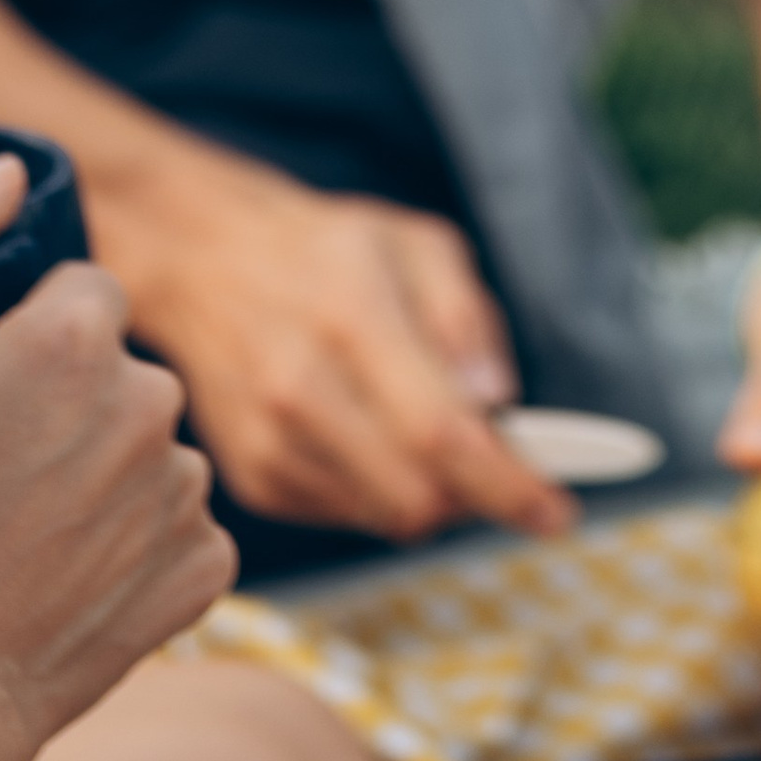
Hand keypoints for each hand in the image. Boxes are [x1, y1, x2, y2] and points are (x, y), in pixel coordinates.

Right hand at [0, 155, 235, 760]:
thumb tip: (5, 170)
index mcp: (80, 339)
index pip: (82, 292)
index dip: (27, 342)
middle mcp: (155, 404)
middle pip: (120, 369)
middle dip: (71, 404)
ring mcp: (188, 492)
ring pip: (151, 446)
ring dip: (106, 472)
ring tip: (29, 531)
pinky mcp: (207, 568)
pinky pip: (180, 525)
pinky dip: (137, 544)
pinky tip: (73, 574)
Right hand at [101, 139, 572, 545]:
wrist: (202, 259)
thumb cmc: (327, 250)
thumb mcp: (414, 245)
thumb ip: (465, 318)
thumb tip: (499, 403)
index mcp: (350, 317)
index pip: (441, 434)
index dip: (508, 486)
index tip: (559, 513)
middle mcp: (298, 388)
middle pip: (417, 498)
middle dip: (477, 494)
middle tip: (500, 460)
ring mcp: (268, 440)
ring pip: (387, 516)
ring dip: (429, 491)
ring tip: (421, 426)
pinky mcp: (253, 476)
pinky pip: (348, 515)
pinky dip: (380, 488)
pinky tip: (366, 430)